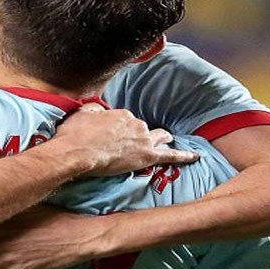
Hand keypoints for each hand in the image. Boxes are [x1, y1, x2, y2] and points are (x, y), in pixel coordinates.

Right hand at [51, 107, 196, 175]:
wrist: (77, 152)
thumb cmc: (74, 134)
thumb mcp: (81, 114)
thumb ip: (93, 111)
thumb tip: (96, 111)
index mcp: (121, 114)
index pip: (126, 121)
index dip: (120, 130)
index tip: (114, 136)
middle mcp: (135, 123)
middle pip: (142, 128)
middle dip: (140, 134)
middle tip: (132, 143)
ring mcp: (143, 139)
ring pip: (159, 137)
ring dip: (161, 139)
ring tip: (165, 142)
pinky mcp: (147, 156)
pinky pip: (171, 156)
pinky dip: (184, 156)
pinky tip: (195, 157)